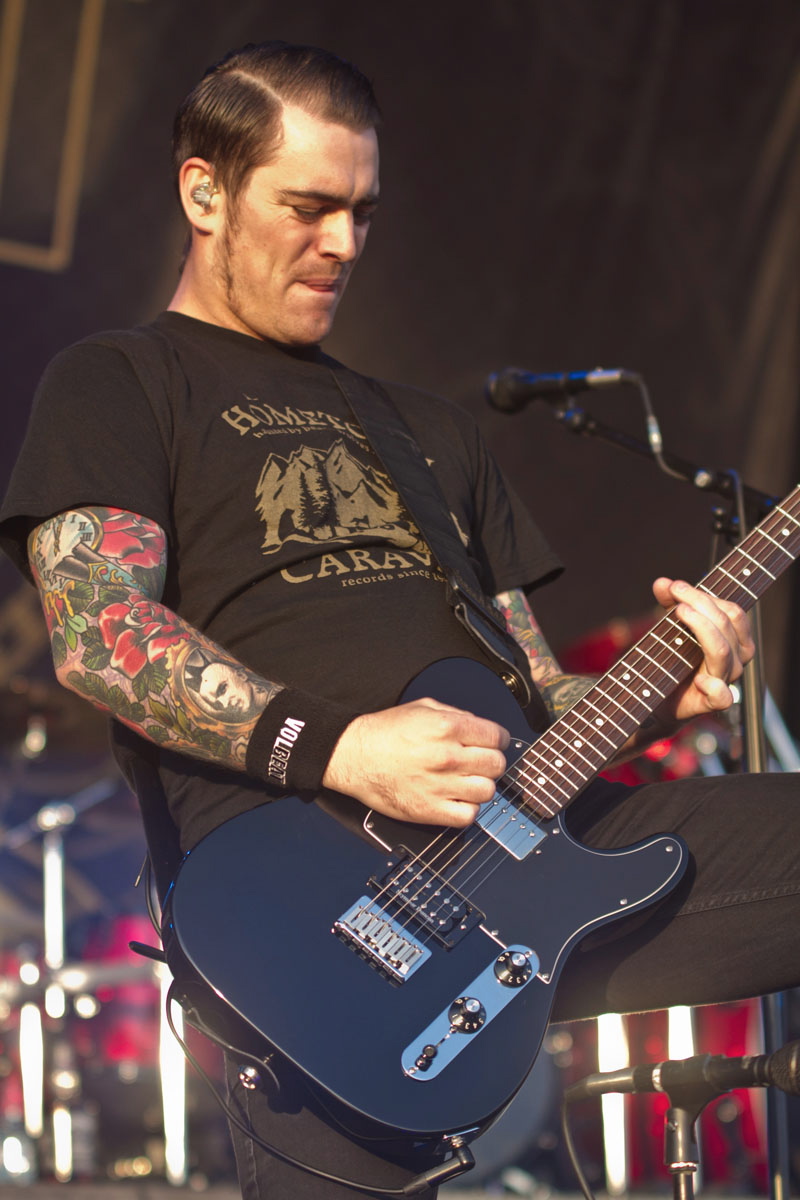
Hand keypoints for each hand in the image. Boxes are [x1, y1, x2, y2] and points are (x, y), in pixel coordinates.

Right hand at [322, 698, 509, 826]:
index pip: (496, 736)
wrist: (353, 756)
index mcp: (447, 727)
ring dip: (480, 786)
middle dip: (491, 762)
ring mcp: (439, 785)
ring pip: (487, 791)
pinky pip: (468, 816)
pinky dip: (468, 809)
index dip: (497, 739)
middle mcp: (447, 756)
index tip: (493, 743)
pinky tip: (457, 799)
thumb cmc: (384, 732)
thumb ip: (457, 716)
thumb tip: (481, 728)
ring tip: (467, 781)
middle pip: (496, 765)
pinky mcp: (429, 810)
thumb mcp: (423, 707)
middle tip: (479, 762)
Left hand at [651, 577, 754, 722]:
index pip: (732, 611)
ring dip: (701, 627)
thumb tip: (662, 583)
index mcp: (735, 639)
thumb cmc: (673, 659)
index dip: (705, 596)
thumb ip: (669, 603)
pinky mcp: (711, 702)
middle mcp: (736, 658)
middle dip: (699, 602)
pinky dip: (714, 687)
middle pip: (727, 624)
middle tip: (674, 592)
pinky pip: (722, 696)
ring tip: (678, 612)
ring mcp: (725, 680)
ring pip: (722, 650)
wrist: (659, 697)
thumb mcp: (671, 626)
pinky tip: (698, 679)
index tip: (676, 586)